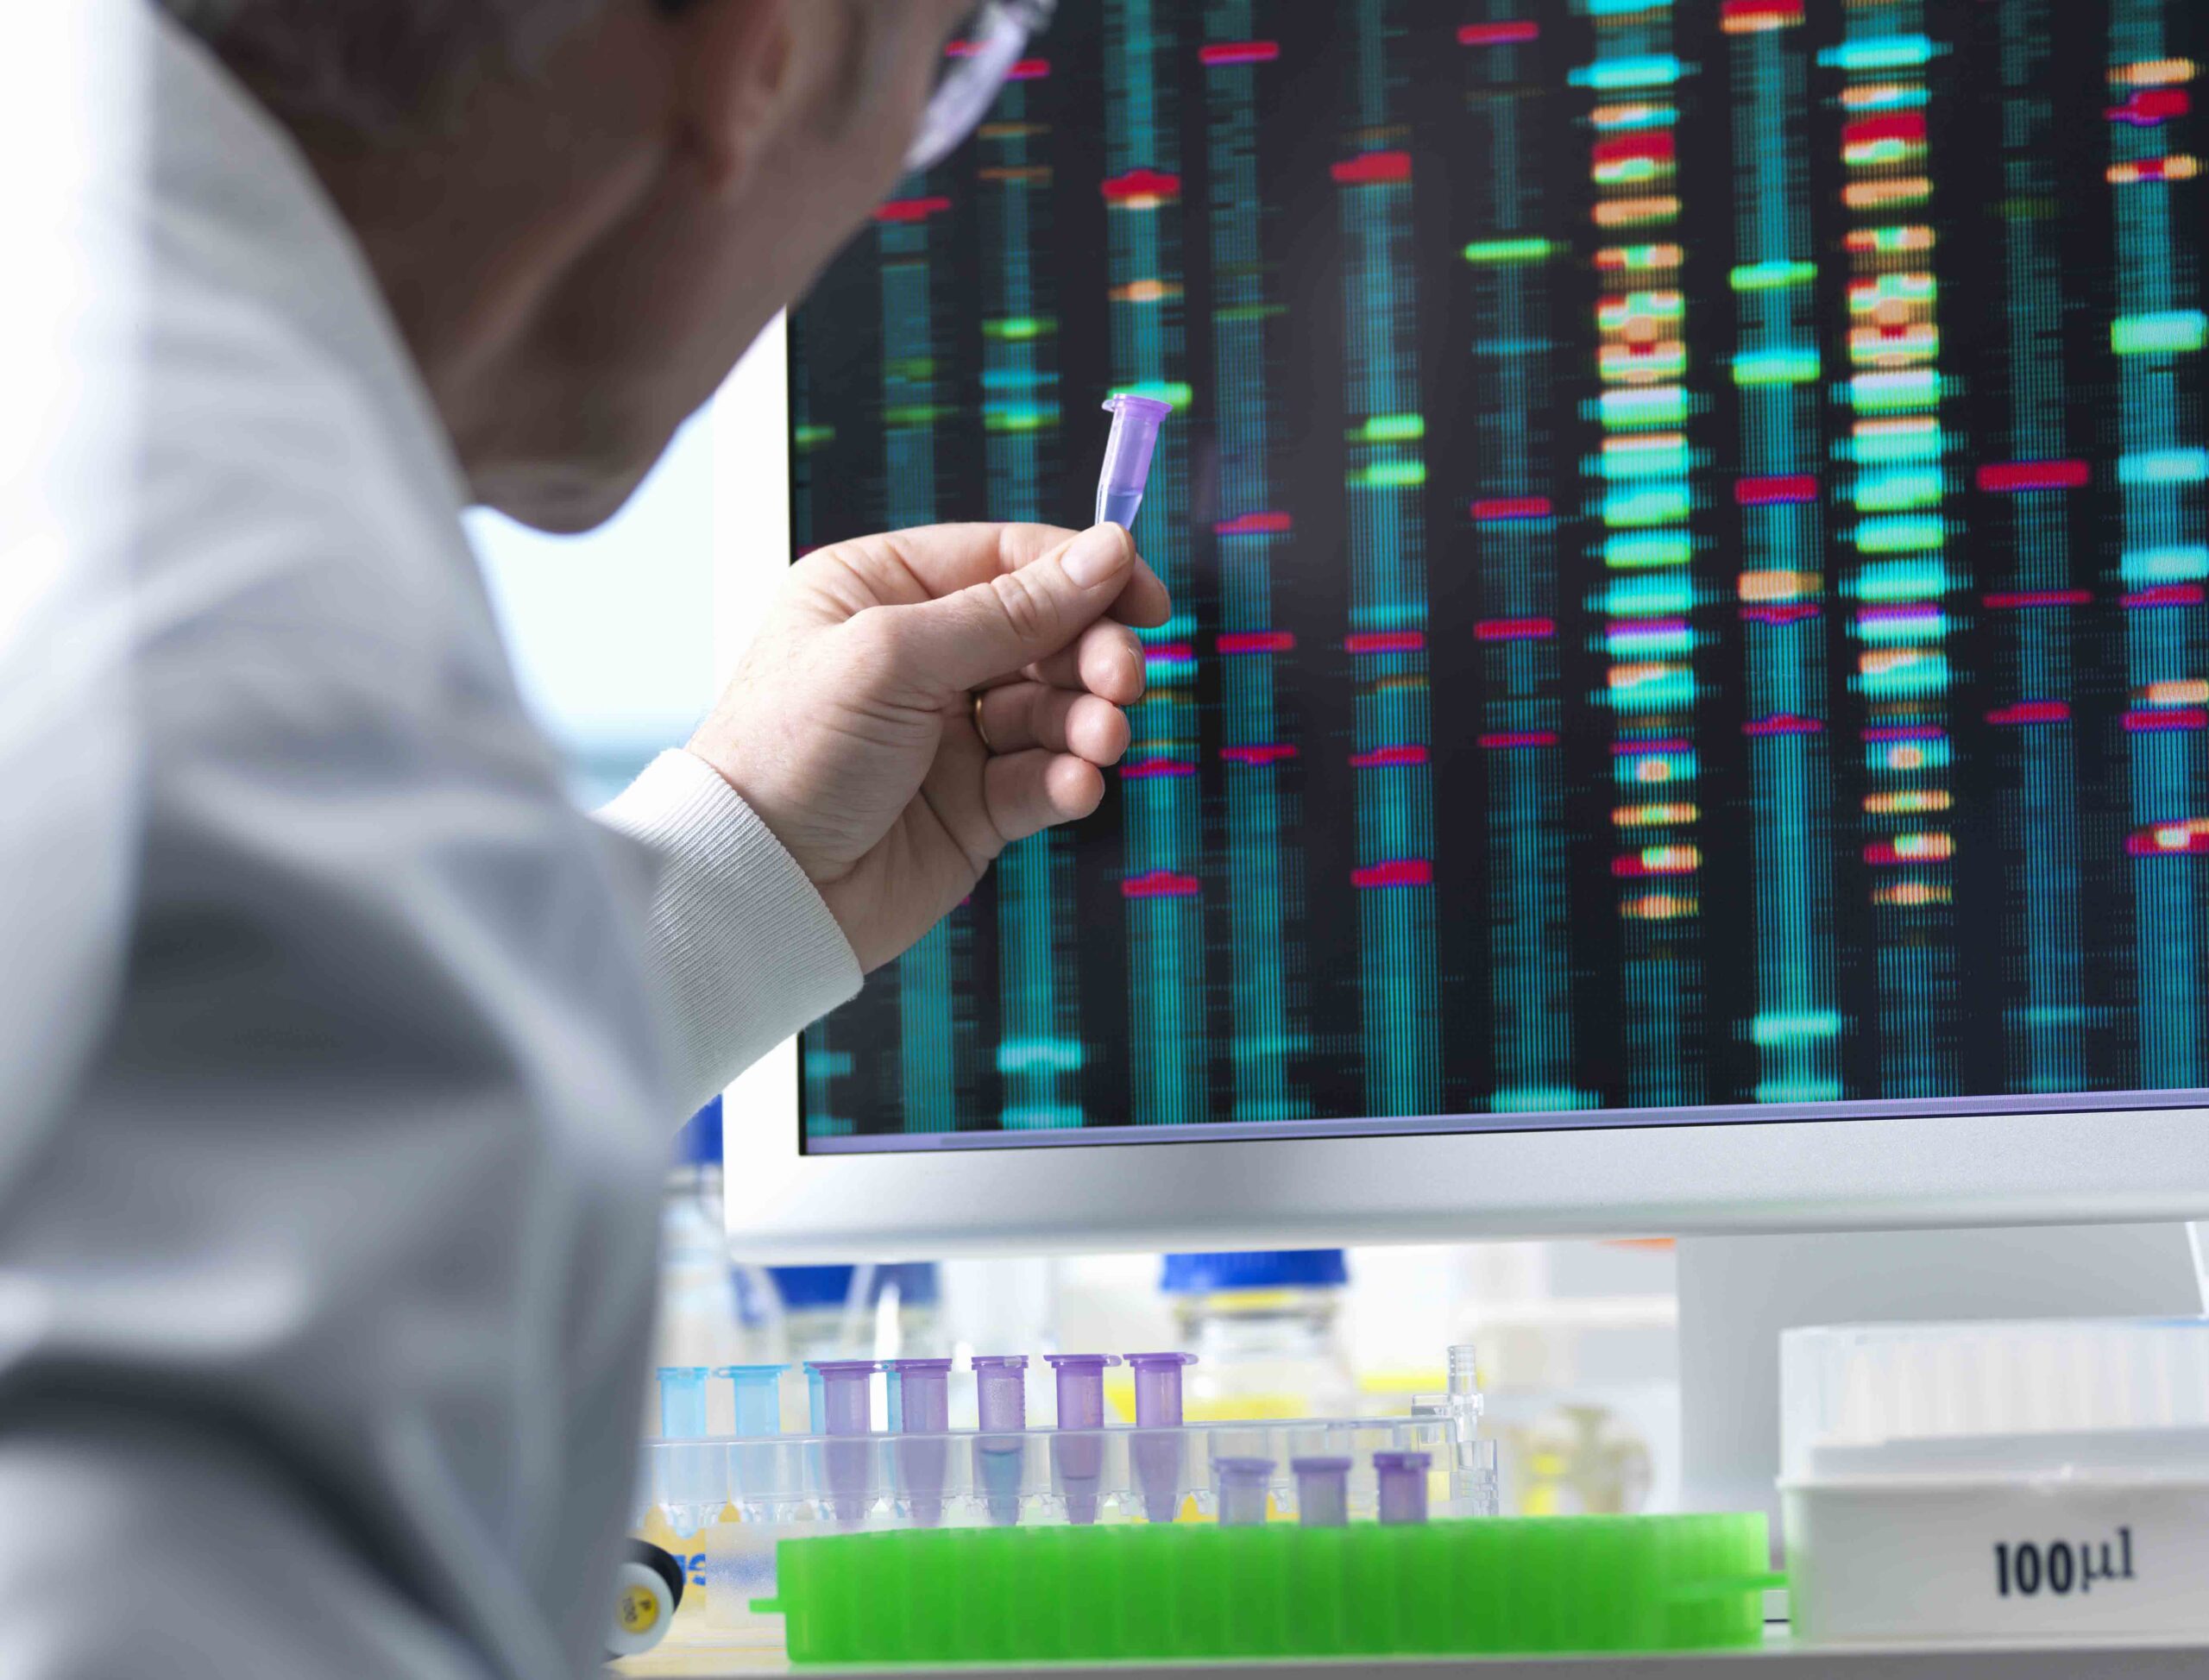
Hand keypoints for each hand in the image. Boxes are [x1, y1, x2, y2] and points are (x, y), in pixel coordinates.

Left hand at [689, 523, 1171, 971]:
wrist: (757, 890)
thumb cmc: (790, 754)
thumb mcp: (893, 657)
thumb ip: (1008, 610)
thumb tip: (1106, 552)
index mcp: (882, 590)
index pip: (1007, 558)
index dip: (1082, 573)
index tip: (1144, 597)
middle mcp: (920, 655)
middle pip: (1045, 631)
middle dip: (1093, 653)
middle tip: (1121, 681)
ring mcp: (948, 733)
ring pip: (1054, 707)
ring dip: (1088, 721)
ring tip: (1098, 741)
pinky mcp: (971, 806)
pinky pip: (1041, 777)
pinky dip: (1067, 779)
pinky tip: (1073, 786)